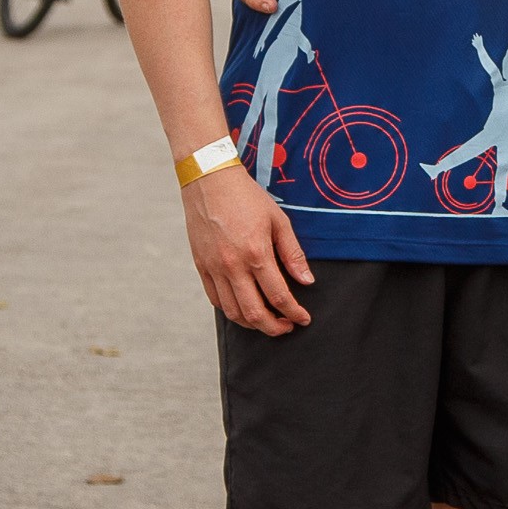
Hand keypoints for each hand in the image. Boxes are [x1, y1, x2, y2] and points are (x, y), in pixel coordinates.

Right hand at [184, 165, 314, 331]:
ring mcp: (214, 268)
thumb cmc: (246, 197)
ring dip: (252, 324)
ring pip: (232, 312)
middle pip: (254, 313)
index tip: (303, 319)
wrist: (209, 180)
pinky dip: (231, 310)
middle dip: (274, 327)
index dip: (294, 313)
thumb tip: (307, 281)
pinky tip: (244, 307)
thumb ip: (293, 254)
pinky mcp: (200, 266)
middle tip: (287, 327)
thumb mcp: (278, 220)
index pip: (278, 296)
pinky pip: (215, 299)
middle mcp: (233, 265)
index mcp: (256, 253)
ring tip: (267, 320)